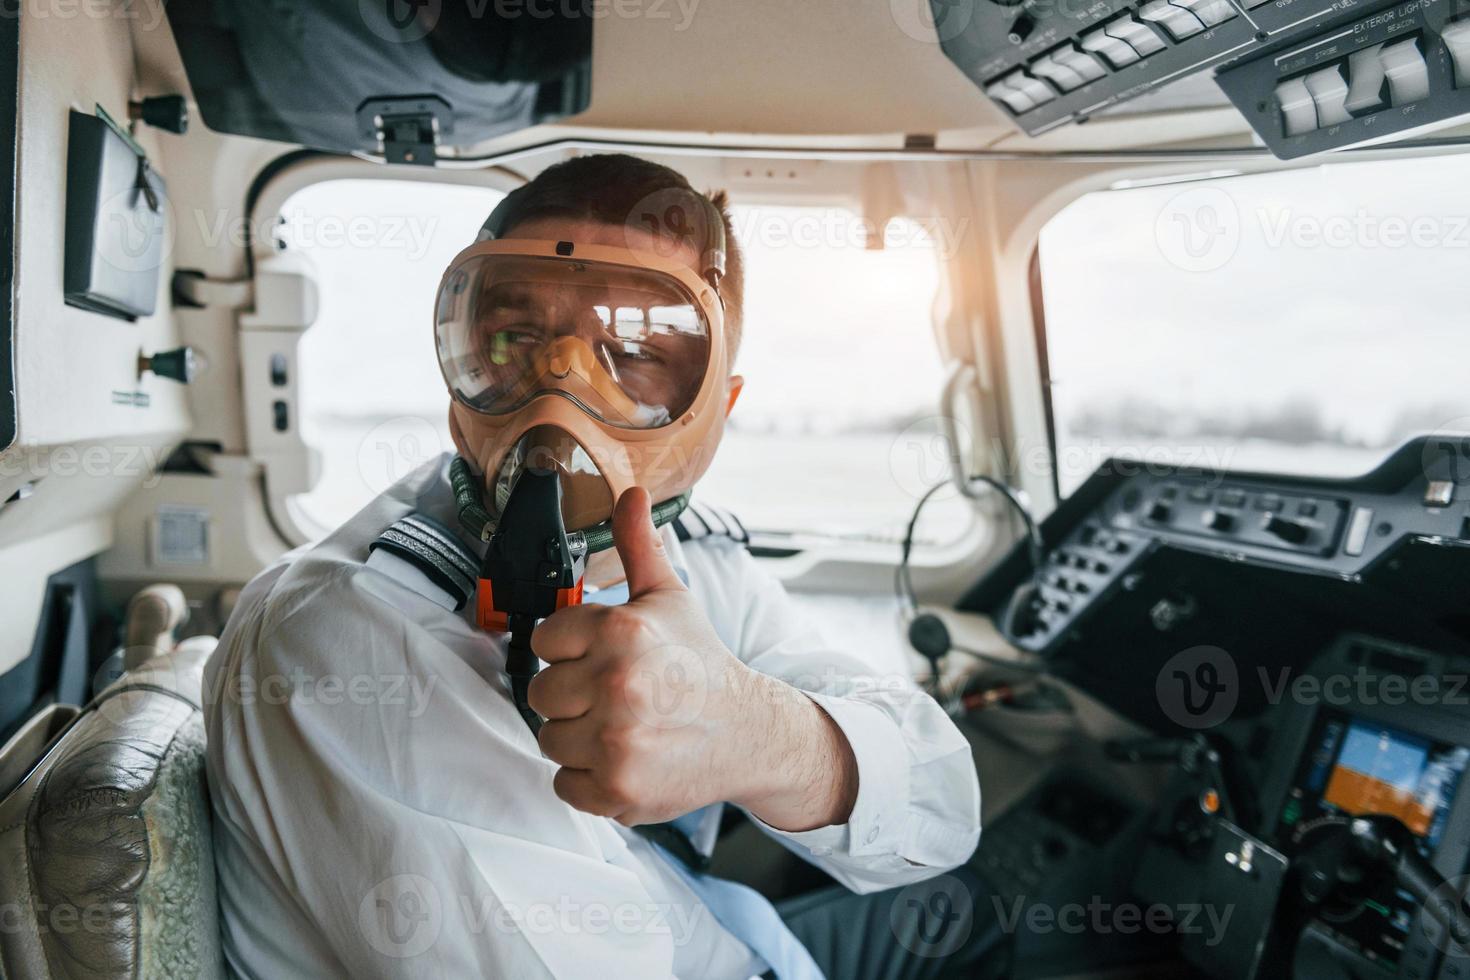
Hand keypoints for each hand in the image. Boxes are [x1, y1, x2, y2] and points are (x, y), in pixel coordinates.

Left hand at [527, 487, 857, 829]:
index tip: (604, 657)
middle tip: (616, 695)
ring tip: (622, 726)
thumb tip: (629, 494)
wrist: (748, 732)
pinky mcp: (617, 790)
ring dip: (579, 738)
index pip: (546, 639)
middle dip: (574, 695)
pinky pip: (564, 784)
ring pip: (550, 739)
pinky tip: (625, 758)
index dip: (572, 649)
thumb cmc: (700, 663)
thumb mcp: (670, 599)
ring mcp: (615, 741)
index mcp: (621, 630)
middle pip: (541, 692)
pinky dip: (589, 780)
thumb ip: (639, 547)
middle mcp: (616, 684)